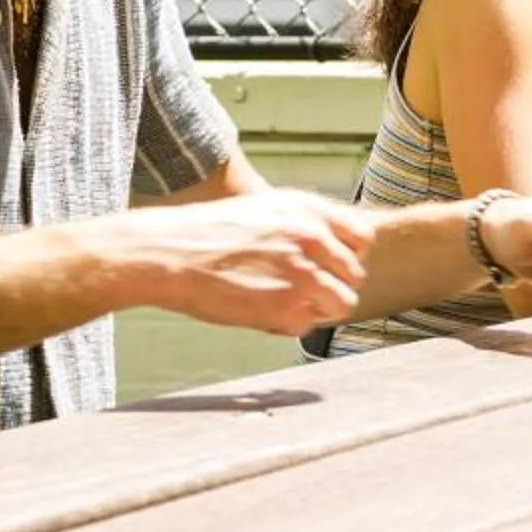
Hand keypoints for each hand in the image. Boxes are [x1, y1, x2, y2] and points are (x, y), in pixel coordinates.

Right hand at [139, 190, 372, 337]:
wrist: (170, 253)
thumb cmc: (212, 232)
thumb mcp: (267, 206)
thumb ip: (309, 220)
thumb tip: (344, 243)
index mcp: (307, 210)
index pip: (362, 238)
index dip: (345, 254)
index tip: (326, 263)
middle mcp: (310, 238)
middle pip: (354, 275)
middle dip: (330, 284)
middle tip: (297, 286)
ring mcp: (301, 274)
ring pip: (342, 303)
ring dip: (318, 307)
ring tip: (285, 301)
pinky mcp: (287, 309)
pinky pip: (309, 325)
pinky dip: (289, 324)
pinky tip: (261, 309)